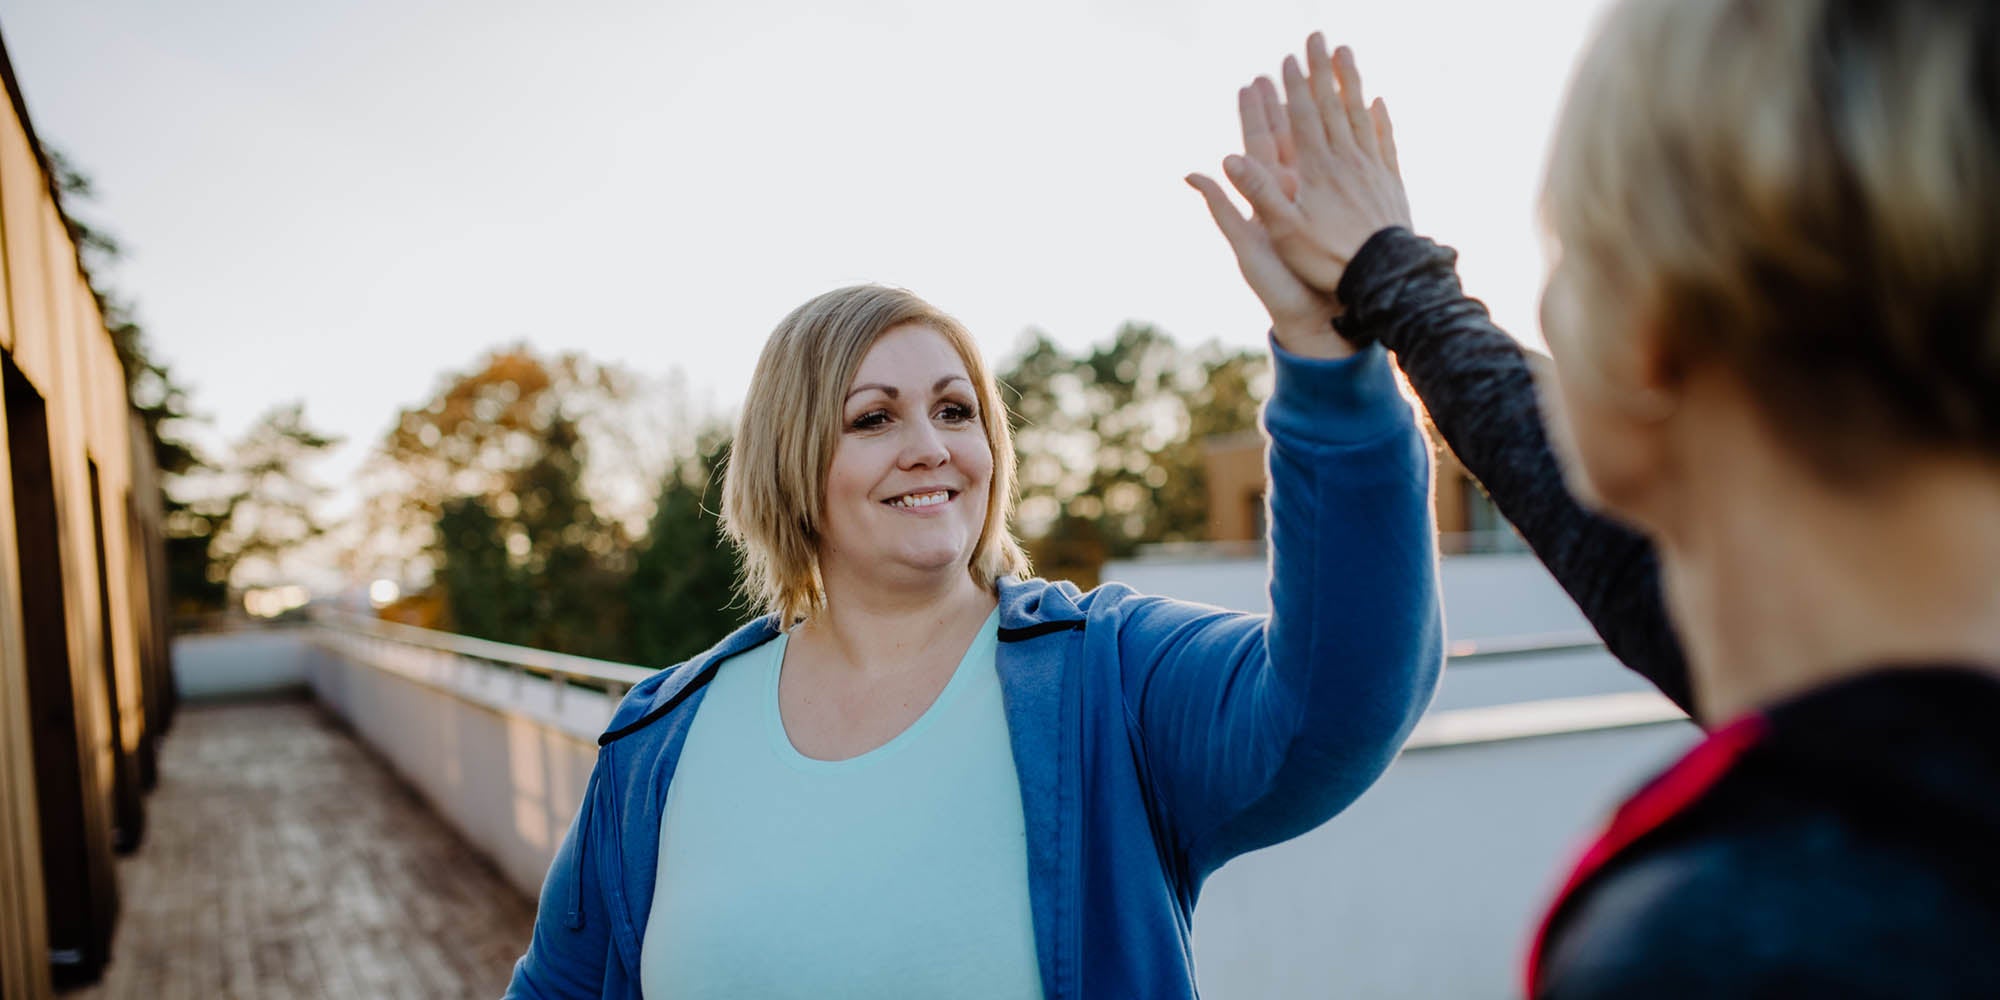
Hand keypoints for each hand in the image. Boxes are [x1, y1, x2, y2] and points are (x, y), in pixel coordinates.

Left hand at [1187, 78, 1346, 357]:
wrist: (1319, 320)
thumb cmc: (1278, 289)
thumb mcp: (1246, 245)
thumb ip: (1222, 208)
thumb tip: (1190, 174)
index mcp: (1264, 200)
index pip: (1258, 148)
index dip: (1255, 115)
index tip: (1253, 82)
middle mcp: (1289, 198)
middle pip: (1287, 140)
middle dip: (1284, 105)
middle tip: (1282, 69)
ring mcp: (1317, 204)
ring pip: (1317, 151)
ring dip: (1317, 118)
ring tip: (1317, 83)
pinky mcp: (1341, 214)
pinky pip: (1345, 172)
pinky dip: (1349, 145)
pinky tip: (1356, 123)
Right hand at [1227, 34, 1410, 299]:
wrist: (1383, 277)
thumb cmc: (1327, 259)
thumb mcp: (1283, 230)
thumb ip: (1257, 192)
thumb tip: (1227, 159)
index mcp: (1317, 169)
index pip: (1302, 117)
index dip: (1294, 86)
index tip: (1288, 58)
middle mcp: (1345, 160)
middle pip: (1332, 105)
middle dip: (1322, 70)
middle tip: (1318, 37)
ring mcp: (1371, 168)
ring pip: (1359, 114)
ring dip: (1351, 81)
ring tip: (1346, 54)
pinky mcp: (1389, 182)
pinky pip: (1383, 140)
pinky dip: (1379, 117)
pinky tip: (1377, 102)